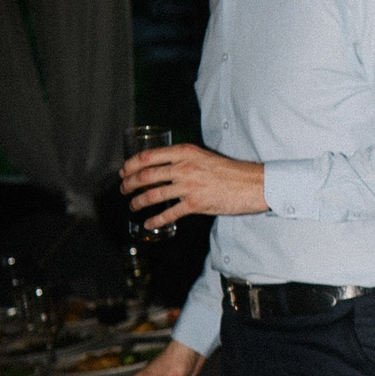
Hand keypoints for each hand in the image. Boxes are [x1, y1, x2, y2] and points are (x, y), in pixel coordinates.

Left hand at [120, 142, 266, 228]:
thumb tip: (164, 168)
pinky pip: (169, 213)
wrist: (251, 184)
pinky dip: (155, 220)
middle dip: (129, 183)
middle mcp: (183, 167)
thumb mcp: (203, 156)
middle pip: (146, 175)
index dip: (131, 164)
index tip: (124, 171)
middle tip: (123, 189)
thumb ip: (184, 160)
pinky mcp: (195, 204)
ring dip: (138, 202)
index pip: (149, 156)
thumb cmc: (230, 171)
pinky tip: (148, 223)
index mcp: (185, 152)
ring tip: (132, 206)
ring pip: (153, 195)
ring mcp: (188, 186)